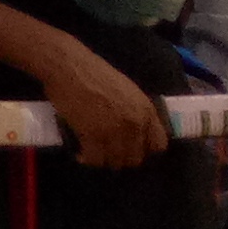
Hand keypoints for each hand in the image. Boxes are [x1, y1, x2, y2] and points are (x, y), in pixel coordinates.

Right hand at [38, 41, 168, 168]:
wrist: (70, 67)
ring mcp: (114, 131)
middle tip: (107, 152)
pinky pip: (94, 158)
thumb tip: (135, 130)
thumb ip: (136, 110)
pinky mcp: (93, 135)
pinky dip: (86, 159)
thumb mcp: (127, 90)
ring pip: (115, 161)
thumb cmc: (94, 73)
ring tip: (93, 153)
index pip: (158, 145)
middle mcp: (135, 123)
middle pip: (135, 158)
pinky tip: (80, 153)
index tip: (131, 149)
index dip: (144, 150)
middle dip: (121, 158)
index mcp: (147, 110)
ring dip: (103, 160)